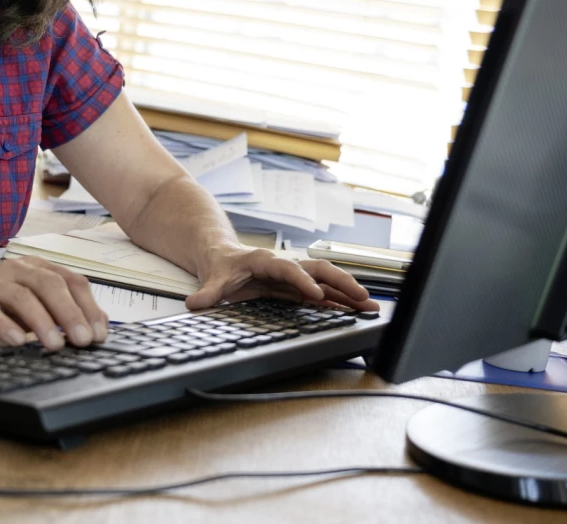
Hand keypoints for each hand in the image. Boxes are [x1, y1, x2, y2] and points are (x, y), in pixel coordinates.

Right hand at [0, 256, 107, 349]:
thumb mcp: (34, 308)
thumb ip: (63, 312)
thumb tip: (101, 324)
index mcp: (38, 268)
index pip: (72, 281)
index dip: (89, 307)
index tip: (99, 334)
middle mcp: (18, 269)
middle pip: (50, 285)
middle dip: (70, 314)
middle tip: (83, 340)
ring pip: (22, 297)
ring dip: (42, 322)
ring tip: (55, 346)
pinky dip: (4, 326)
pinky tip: (16, 342)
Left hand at [186, 245, 378, 311]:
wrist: (222, 255)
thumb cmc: (222, 265)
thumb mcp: (212, 278)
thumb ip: (208, 292)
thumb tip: (195, 303)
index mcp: (267, 261)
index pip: (289, 269)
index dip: (303, 282)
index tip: (316, 296)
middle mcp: (286, 265)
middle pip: (320, 269)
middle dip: (342, 283)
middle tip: (362, 298)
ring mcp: (295, 275)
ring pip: (328, 279)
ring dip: (349, 292)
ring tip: (371, 307)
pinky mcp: (298, 286)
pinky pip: (324, 292)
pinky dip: (342, 301)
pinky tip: (358, 312)